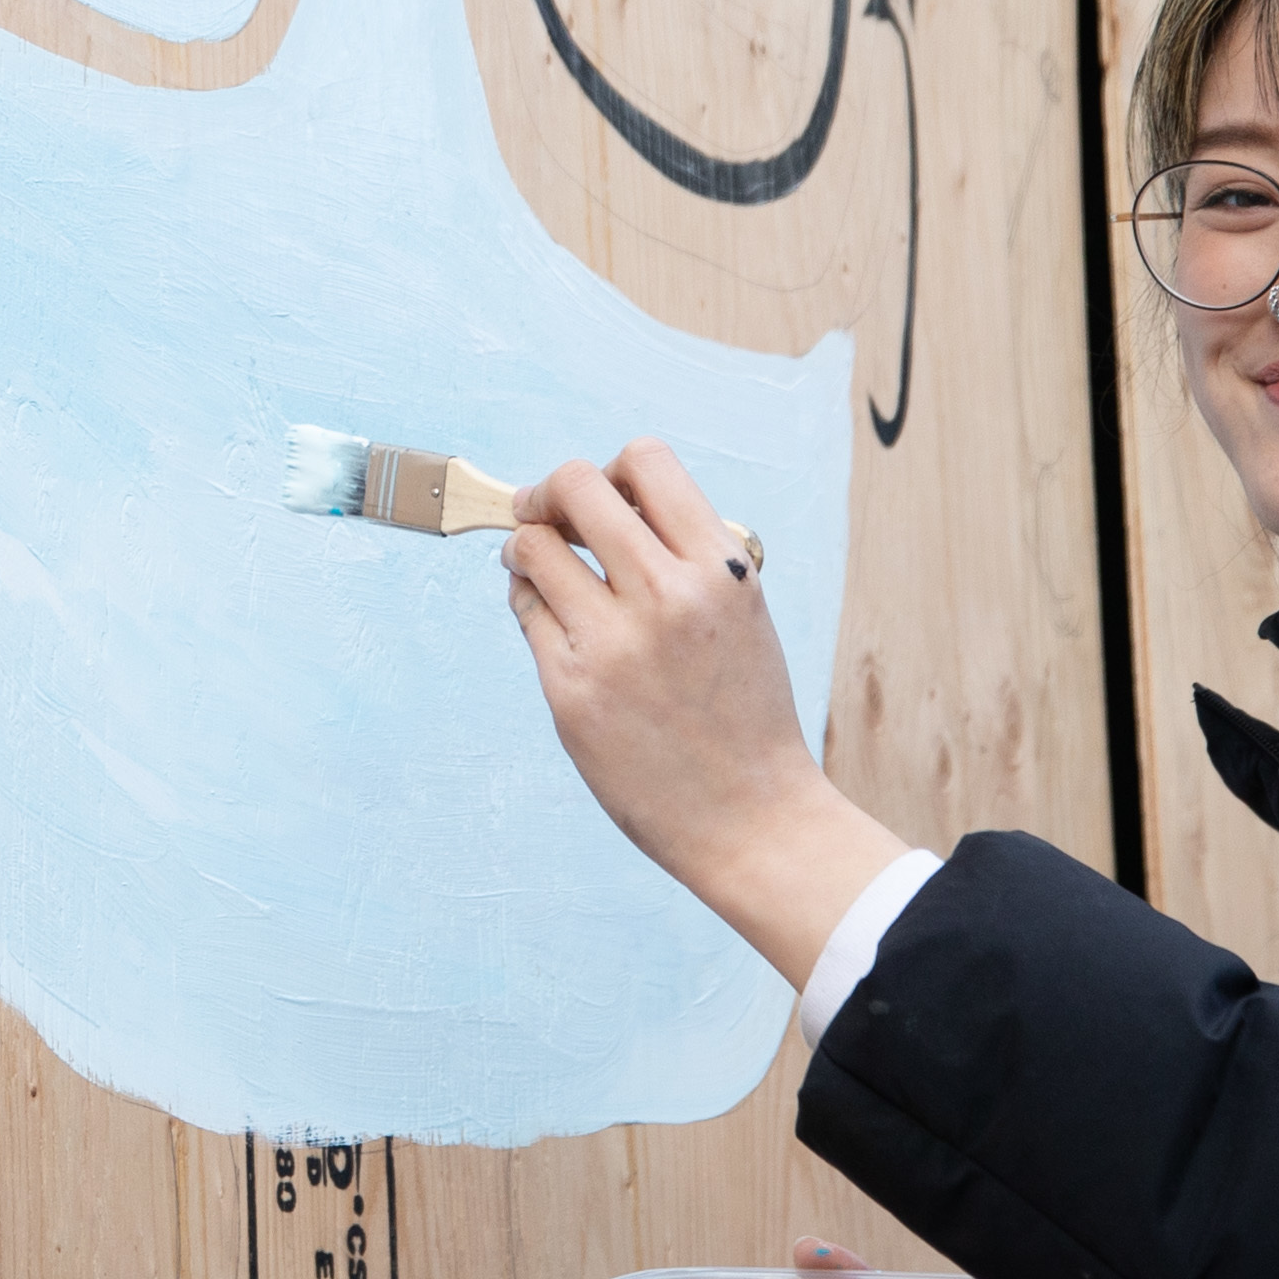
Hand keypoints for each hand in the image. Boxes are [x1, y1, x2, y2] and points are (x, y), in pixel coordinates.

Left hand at [504, 441, 911, 980]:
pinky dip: (528, 604)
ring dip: (527, 549)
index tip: (600, 496)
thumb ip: (686, 555)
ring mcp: (613, 642)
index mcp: (721, 569)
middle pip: (574, 487)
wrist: (753, 817)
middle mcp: (667, 595)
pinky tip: (552, 622)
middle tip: (543, 514)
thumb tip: (606, 504)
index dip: (611, 469)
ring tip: (541, 570)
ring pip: (531, 547)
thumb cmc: (745, 715)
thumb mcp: (742, 613)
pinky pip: (525, 612)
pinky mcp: (571, 689)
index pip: (645, 461)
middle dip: (548, 493)